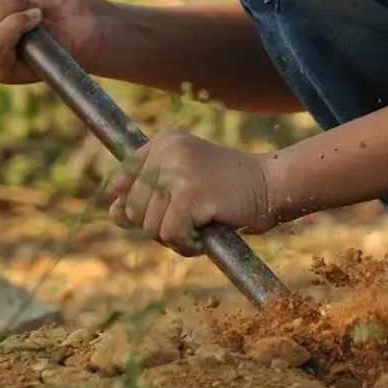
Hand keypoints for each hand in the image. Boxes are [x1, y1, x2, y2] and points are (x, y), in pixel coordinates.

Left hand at [104, 130, 279, 254]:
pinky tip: (205, 237)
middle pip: (133, 208)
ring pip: (150, 226)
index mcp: (164, 142)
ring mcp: (178, 172)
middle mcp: (167, 151)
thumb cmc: (230, 189)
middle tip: (191, 220)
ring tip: (201, 227)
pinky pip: (170, 235)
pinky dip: (186, 245)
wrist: (273, 186)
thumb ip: (148, 195)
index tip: (169, 207)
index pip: (121, 181)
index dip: (138, 205)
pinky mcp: (190, 194)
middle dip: (158, 225)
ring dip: (174, 238)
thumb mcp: (184, 183)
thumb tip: (114, 214)